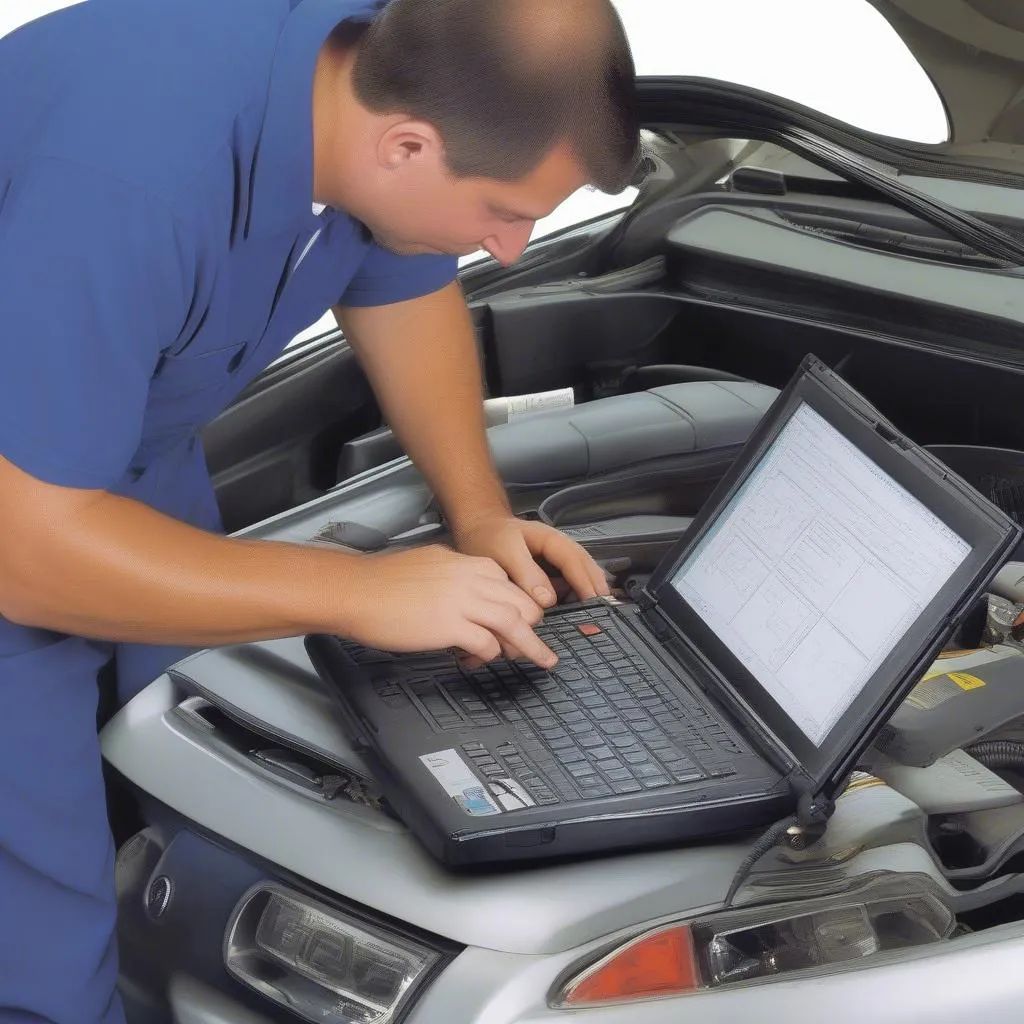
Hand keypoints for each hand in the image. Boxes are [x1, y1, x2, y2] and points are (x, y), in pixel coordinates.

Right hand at [339, 544, 556, 666]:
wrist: (356, 591)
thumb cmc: (382, 582)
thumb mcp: (429, 564)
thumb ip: (455, 574)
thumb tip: (467, 592)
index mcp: (466, 562)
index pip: (509, 582)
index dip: (520, 604)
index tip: (525, 619)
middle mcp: (471, 578)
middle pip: (521, 601)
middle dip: (533, 625)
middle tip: (536, 642)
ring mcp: (462, 601)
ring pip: (514, 622)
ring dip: (530, 645)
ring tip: (542, 659)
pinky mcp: (450, 625)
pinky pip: (487, 642)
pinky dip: (490, 654)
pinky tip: (483, 660)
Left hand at [452, 514, 610, 609]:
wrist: (477, 531)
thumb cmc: (489, 538)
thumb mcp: (504, 551)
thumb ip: (525, 573)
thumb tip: (548, 599)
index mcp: (550, 539)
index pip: (573, 559)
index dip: (584, 580)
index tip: (593, 600)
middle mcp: (557, 549)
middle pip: (584, 565)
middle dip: (596, 585)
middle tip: (606, 608)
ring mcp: (554, 561)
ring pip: (579, 574)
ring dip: (589, 590)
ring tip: (598, 611)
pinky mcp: (547, 573)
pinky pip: (566, 583)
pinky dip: (574, 595)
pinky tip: (576, 609)